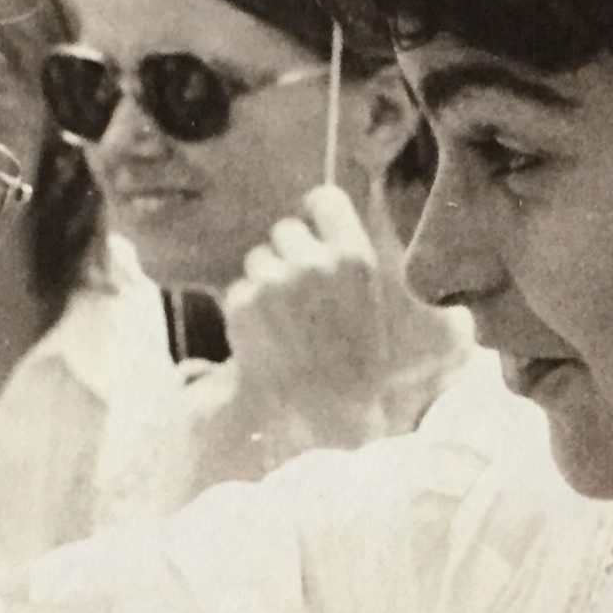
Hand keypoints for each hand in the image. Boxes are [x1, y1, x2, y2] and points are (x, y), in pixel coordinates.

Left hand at [222, 184, 465, 449]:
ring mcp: (275, 281)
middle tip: (300, 297)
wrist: (328, 412)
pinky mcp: (243, 303)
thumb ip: (354, 258)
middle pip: (285, 230)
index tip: (313, 232)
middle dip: (288, 256)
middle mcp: (314, 262)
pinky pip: (239, 291)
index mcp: (354, 257)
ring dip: (264, 284)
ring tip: (285, 323)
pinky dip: (245, 313)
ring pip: (258, 260)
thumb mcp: (374, 302)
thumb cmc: (358, 361)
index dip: (315, 215)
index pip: (324, 200)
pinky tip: (267, 339)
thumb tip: (333, 215)